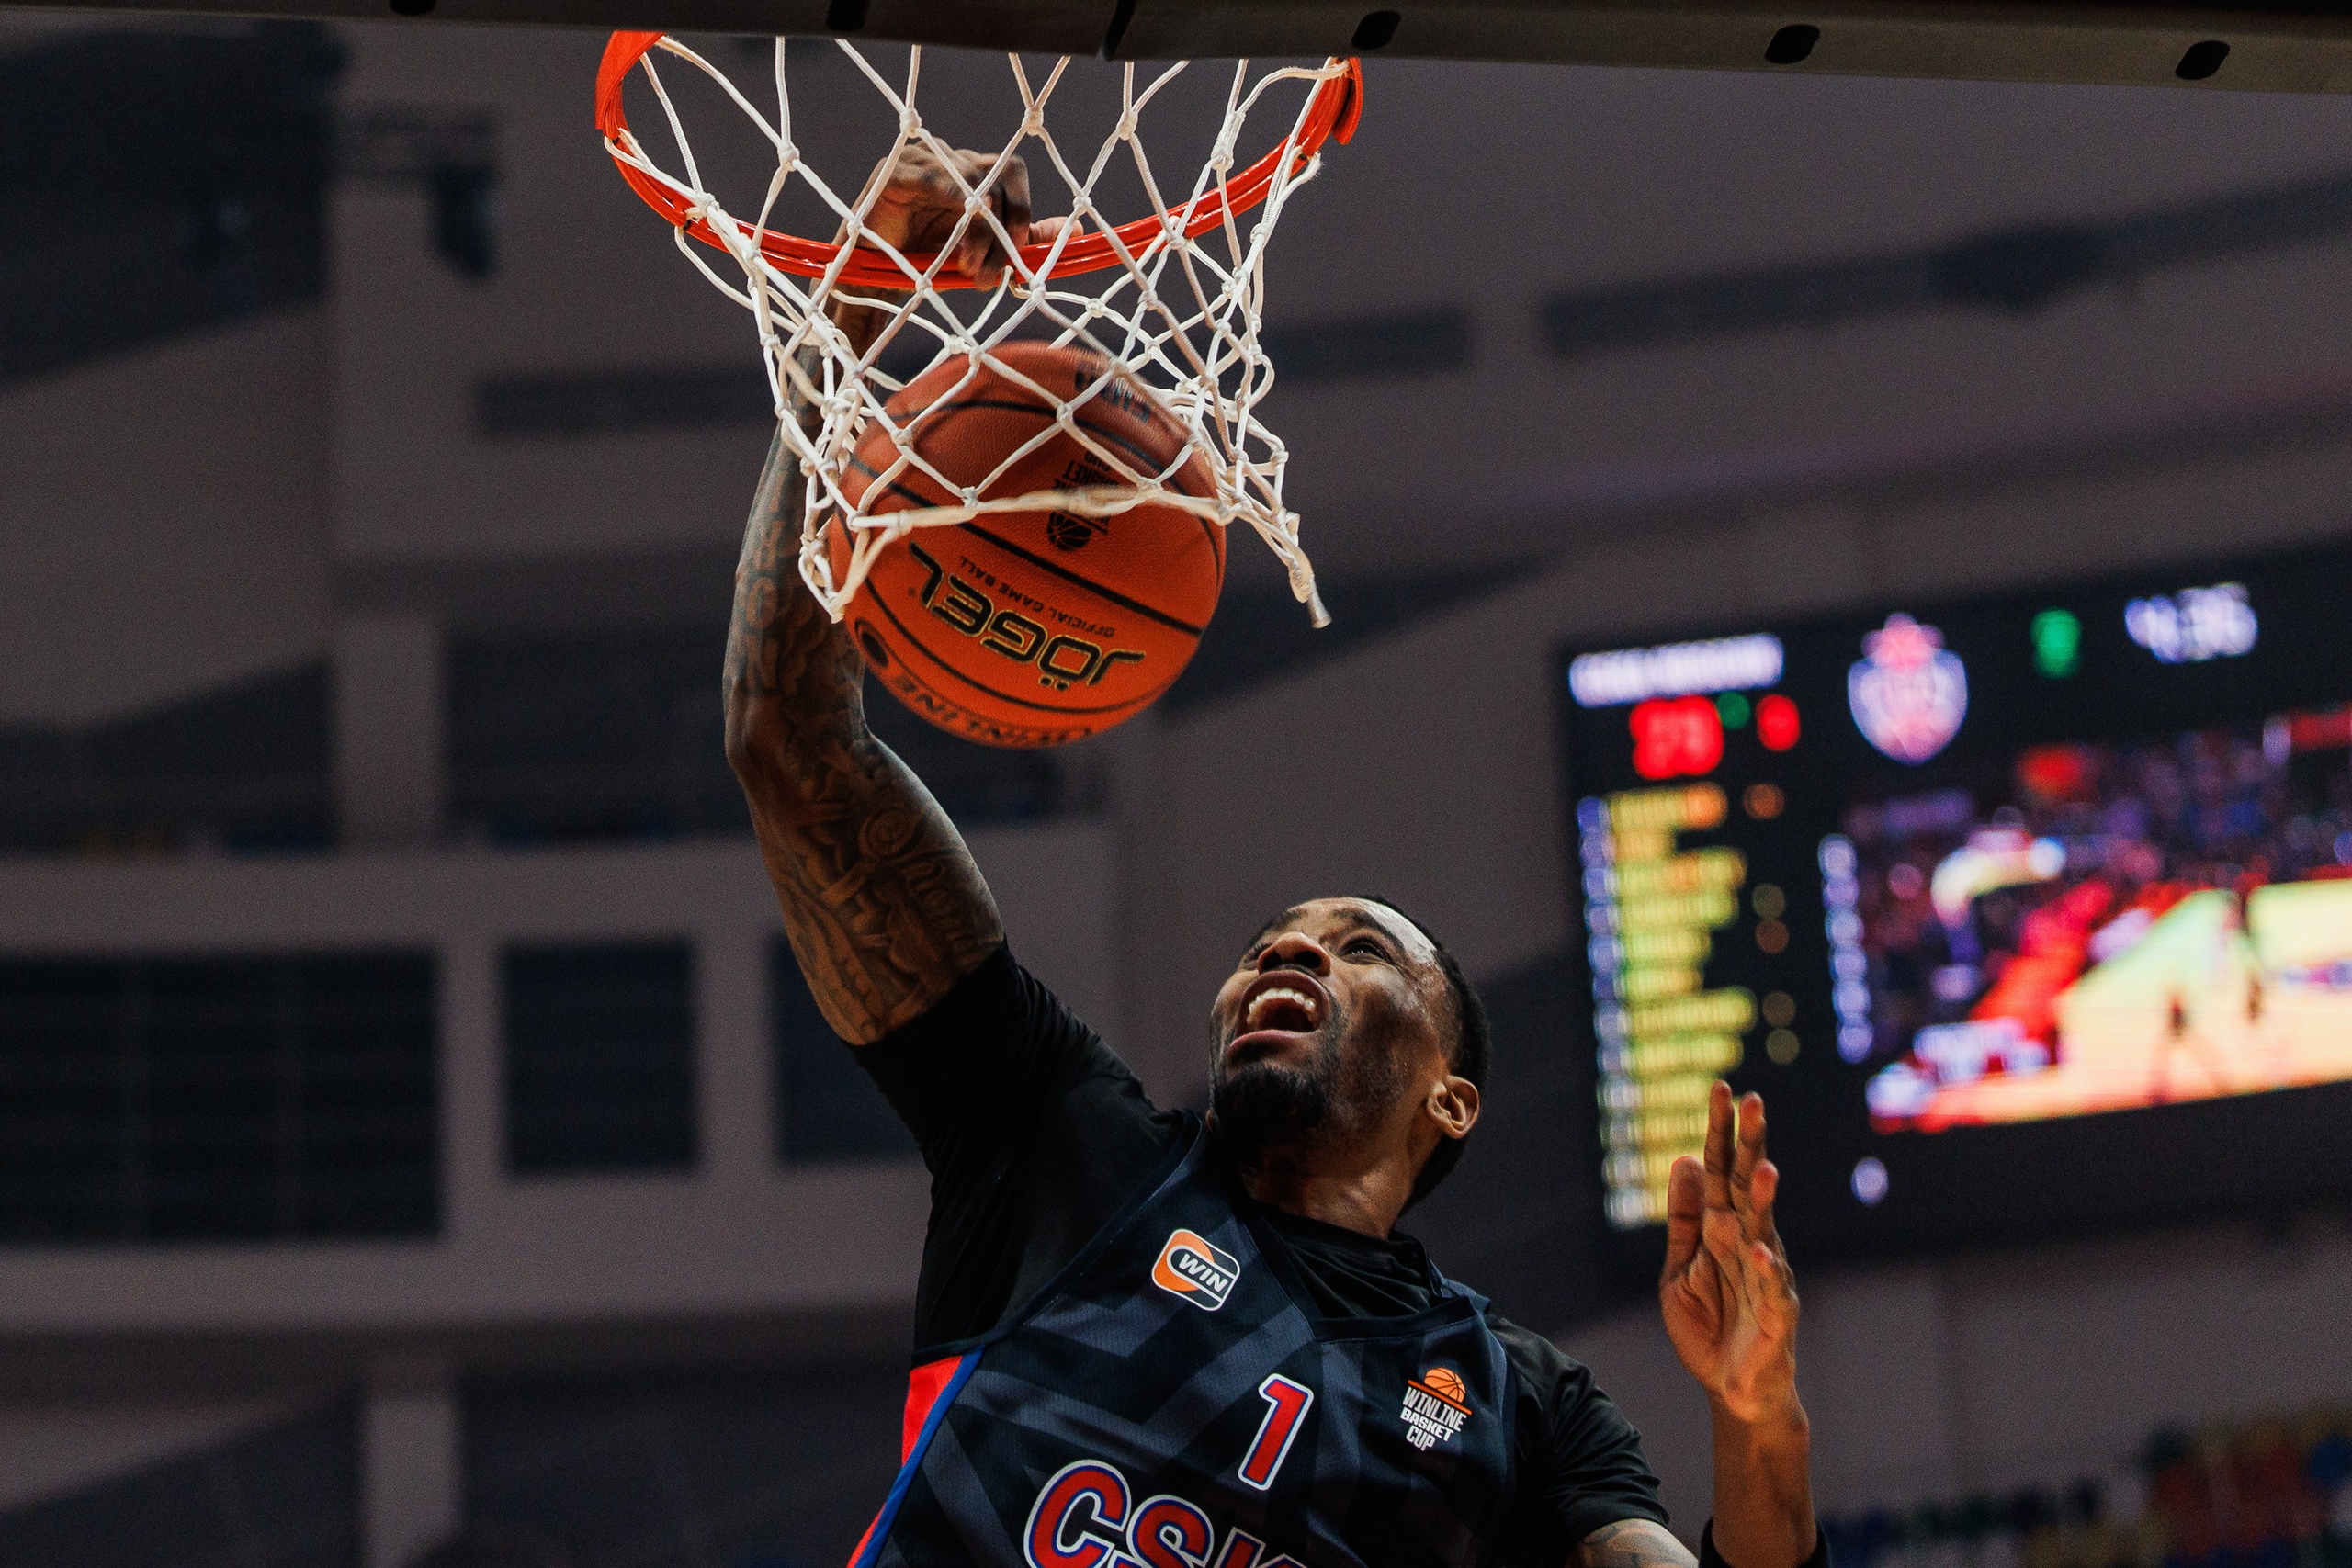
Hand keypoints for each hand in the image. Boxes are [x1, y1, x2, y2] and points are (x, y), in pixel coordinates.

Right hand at [845, 143, 1067, 285]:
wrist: (874, 281)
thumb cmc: (926, 263)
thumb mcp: (984, 252)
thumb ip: (1024, 238)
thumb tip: (1077, 230)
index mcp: (971, 172)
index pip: (1012, 172)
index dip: (1023, 209)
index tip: (1020, 252)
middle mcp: (950, 158)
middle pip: (997, 177)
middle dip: (1002, 231)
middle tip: (991, 274)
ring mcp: (922, 159)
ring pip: (972, 180)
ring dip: (980, 232)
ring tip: (970, 269)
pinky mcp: (895, 170)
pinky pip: (936, 178)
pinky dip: (955, 207)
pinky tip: (959, 240)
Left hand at [1659, 1082, 1800, 1427]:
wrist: (1731, 1390)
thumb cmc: (1710, 1327)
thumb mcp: (1679, 1268)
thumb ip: (1684, 1220)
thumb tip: (1685, 1161)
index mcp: (1723, 1229)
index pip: (1723, 1171)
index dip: (1721, 1132)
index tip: (1720, 1089)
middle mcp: (1749, 1242)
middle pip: (1749, 1186)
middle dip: (1751, 1144)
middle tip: (1753, 1100)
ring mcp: (1767, 1276)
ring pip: (1767, 1229)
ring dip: (1766, 1199)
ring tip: (1765, 1167)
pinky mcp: (1777, 1316)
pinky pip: (1773, 1289)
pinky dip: (1767, 1269)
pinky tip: (1760, 1248)